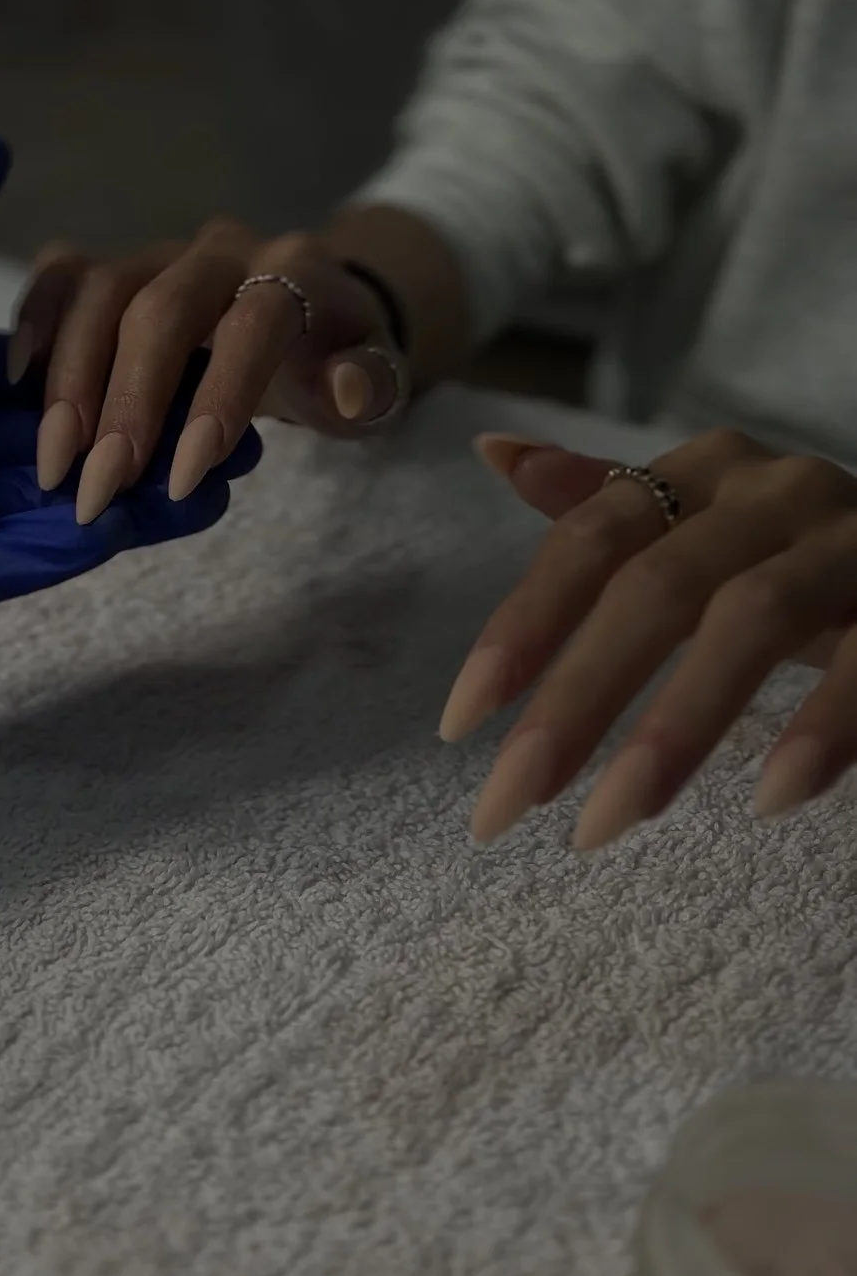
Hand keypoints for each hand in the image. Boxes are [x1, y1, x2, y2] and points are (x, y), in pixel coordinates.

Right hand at [8, 219, 409, 524]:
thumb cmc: (336, 362)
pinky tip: (18, 379)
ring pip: (103, 289)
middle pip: (162, 307)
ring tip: (53, 461)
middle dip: (124, 402)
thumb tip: (344, 388)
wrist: (313, 315)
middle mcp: (224, 251)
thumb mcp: (376, 384)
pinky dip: (37, 315)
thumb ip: (371, 387)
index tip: (180, 479)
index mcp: (298, 273)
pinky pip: (66, 272)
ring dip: (69, 377)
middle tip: (95, 487)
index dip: (219, 395)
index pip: (254, 322)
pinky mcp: (119, 266)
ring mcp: (164, 252)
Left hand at [439, 426, 856, 849]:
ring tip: (606, 823)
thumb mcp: (710, 533)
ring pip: (748, 621)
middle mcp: (777, 489)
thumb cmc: (812, 564)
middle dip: (572, 702)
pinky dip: (819, 729)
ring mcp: (853, 540)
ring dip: (672, 729)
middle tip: (505, 807)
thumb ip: (610, 506)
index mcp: (708, 471)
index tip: (457, 726)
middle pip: (654, 587)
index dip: (521, 626)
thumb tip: (498, 452)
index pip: (591, 538)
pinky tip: (769, 799)